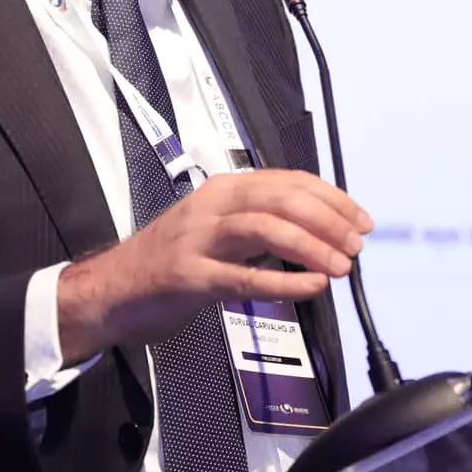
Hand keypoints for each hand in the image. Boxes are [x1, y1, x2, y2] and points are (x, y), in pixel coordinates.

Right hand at [56, 169, 371, 359]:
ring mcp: (198, 239)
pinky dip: (284, 282)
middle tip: (356, 244)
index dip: (332, 199)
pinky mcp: (188, 276)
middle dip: (328, 220)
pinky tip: (310, 287)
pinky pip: (243, 277)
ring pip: (266, 229)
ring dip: (312, 247)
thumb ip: (260, 226)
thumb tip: (317, 231)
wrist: (111, 290)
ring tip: (340, 266)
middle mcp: (212, 206)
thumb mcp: (218, 229)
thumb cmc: (168, 260)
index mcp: (224, 190)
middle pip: (282, 199)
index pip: (289, 182)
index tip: (360, 219)